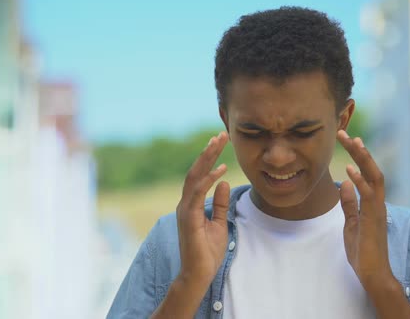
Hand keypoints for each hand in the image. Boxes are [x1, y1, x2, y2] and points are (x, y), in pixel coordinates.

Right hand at [176, 131, 229, 285]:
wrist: (198, 274)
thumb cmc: (207, 252)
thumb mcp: (219, 223)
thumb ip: (220, 203)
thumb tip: (224, 183)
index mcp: (191, 203)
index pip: (200, 175)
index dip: (209, 158)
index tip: (220, 142)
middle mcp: (185, 203)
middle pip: (195, 170)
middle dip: (208, 151)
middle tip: (220, 134)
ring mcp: (185, 209)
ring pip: (194, 177)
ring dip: (207, 158)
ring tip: (218, 142)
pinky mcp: (188, 218)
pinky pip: (197, 193)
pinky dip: (208, 180)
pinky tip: (220, 170)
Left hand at [336, 130, 393, 288]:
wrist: (372, 273)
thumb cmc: (363, 250)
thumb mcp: (352, 223)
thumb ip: (349, 204)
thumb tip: (344, 184)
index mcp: (372, 202)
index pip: (367, 172)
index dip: (358, 156)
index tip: (348, 140)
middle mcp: (378, 202)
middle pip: (371, 169)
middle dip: (359, 150)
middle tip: (345, 133)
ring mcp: (378, 209)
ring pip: (374, 177)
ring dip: (362, 158)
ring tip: (352, 141)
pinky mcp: (374, 219)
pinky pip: (369, 196)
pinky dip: (360, 181)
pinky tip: (350, 169)